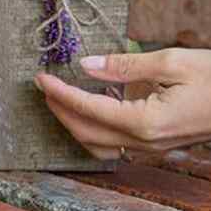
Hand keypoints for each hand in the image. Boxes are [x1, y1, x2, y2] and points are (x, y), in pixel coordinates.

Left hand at [36, 49, 210, 157]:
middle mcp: (146, 142)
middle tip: (43, 85)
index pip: (88, 110)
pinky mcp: (160, 145)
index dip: (59, 93)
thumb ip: (124, 65)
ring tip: (59, 96)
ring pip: (99, 145)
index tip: (39, 77)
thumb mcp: (171, 61)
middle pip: (86, 133)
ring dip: (74, 123)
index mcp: (146, 122)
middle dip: (59, 110)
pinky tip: (92, 104)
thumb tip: (86, 65)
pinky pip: (117, 144)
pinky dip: (95, 128)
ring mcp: (154, 148)